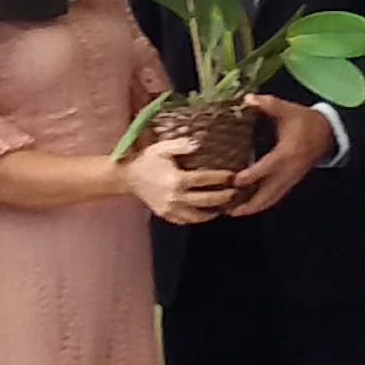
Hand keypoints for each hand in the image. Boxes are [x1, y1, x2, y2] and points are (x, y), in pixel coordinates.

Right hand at [122, 139, 238, 225]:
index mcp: (177, 179)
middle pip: (206, 200)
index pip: (205, 180)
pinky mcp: (166, 215)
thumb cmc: (147, 160)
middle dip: (223, 197)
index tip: (232, 176)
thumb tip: (198, 144)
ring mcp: (171, 208)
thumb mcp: (162, 148)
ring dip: (213, 212)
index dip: (221, 178)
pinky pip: (185, 221)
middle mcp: (176, 197)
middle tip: (235, 193)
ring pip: (197, 215)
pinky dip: (198, 218)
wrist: (129, 177)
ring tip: (224, 207)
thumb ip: (181, 145)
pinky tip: (206, 213)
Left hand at [230, 95, 335, 216]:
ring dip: (252, 208)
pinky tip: (247, 206)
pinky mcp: (291, 183)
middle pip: (268, 194)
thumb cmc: (305, 121)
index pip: (267, 168)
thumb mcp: (288, 110)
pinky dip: (261, 204)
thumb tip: (247, 98)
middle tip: (227, 209)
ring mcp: (290, 179)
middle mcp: (288, 171)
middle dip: (248, 204)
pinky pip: (275, 197)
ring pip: (271, 200)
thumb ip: (268, 104)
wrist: (328, 133)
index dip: (251, 176)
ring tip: (232, 212)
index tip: (234, 181)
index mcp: (286, 153)